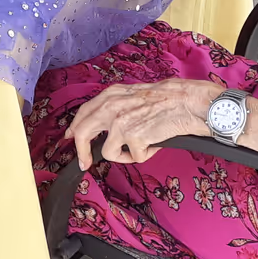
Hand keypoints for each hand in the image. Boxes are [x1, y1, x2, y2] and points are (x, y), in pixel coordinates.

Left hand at [68, 80, 223, 168]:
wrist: (187, 102)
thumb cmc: (168, 99)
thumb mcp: (134, 94)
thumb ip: (116, 106)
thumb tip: (104, 125)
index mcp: (110, 95)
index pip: (83, 113)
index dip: (75, 128)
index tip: (71, 138)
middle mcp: (110, 107)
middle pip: (81, 133)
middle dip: (81, 152)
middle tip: (85, 164)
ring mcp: (120, 123)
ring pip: (108, 152)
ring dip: (126, 155)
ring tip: (144, 145)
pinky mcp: (132, 137)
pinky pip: (133, 157)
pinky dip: (145, 154)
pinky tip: (156, 143)